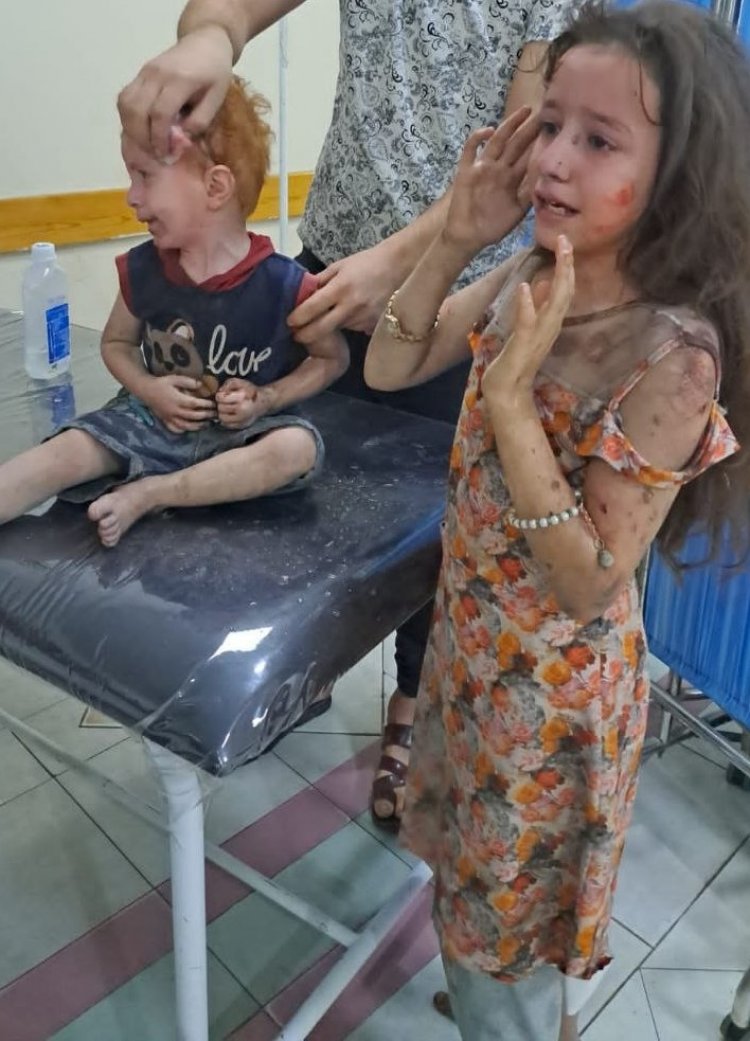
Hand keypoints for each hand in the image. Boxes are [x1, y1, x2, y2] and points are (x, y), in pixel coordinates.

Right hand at [117, 26, 233, 158]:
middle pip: (137, 110)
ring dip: (131, 129)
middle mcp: (156, 74)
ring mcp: (145, 71)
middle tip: (153, 155)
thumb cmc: (215, 73)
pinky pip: (125, 97)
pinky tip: (139, 130)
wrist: (205, 42)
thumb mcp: (217, 98)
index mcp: (179, 80)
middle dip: (142, 138)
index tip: (165, 156)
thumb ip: (200, 120)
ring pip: (125, 104)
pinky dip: (128, 117)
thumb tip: (180, 139)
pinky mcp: (140, 73)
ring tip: (145, 145)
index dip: (159, 138)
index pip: (160, 113)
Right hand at [141, 374, 216, 432]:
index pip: (195, 404)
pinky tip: (192, 428)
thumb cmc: (161, 383)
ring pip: (187, 426)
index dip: (206, 405)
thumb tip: (201, 385)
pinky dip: (185, 430)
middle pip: (194, 416)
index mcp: (178, 400)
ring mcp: (170, 418)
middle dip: (206, 416)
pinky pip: (177, 429)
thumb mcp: (175, 378)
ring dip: (199, 426)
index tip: (214, 404)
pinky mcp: (166, 421)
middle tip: (215, 414)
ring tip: (208, 423)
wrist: (145, 390)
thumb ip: (188, 382)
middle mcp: (175, 411)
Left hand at [216, 378, 267, 428]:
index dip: (219, 395)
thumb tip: (219, 392)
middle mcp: (242, 414)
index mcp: (241, 401)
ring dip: (222, 412)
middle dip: (221, 404)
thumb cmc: (249, 391)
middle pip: (220, 409)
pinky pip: (227, 425)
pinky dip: (226, 419)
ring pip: (222, 419)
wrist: (262, 402)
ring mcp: (241, 422)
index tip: (223, 395)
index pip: (220, 399)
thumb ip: (227, 385)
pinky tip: (230, 414)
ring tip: (227, 407)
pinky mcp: (241, 426)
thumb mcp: (238, 382)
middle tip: (225, 401)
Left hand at [288, 242, 400, 343]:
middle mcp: (351, 306)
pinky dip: (348, 324)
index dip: (297, 318)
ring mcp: (363, 318)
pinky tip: (352, 313)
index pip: (312, 308)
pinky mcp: (373, 326)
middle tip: (297, 335)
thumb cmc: (366, 263)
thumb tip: (301, 294)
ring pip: (337, 329)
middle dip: (305, 335)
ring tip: (330, 316)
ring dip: (330, 326)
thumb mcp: (340, 266)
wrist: (399, 267)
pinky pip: (354, 329)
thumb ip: (320, 281)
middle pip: (321, 329)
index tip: (289, 322)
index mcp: (340, 288)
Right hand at [444, 106, 538, 257]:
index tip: (555, 128)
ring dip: (510, 126)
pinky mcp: (466, 172)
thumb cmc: (492, 226)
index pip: (528, 155)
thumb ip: (529, 195)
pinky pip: (470, 150)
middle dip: (529, 128)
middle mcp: (498, 169)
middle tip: (544, 111)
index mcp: (511, 178)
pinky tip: (489, 131)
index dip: (539, 142)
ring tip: (525, 111)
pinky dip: (477, 139)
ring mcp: (482, 168)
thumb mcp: (517, 211)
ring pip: (497, 141)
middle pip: (516, 143)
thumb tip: (546, 180)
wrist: (468, 237)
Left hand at [482, 235, 574, 398]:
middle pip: (565, 293)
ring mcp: (538, 337)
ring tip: (560, 254)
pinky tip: (525, 288)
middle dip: (567, 266)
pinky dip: (528, 306)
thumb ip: (537, 306)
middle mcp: (549, 328)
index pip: (564, 290)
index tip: (565, 242)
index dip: (567, 266)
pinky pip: (527, 324)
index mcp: (550, 322)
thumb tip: (543, 283)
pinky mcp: (522, 346)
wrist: (506, 391)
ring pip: (555, 305)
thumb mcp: (527, 326)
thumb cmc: (515, 360)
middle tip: (567, 240)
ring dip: (558, 279)